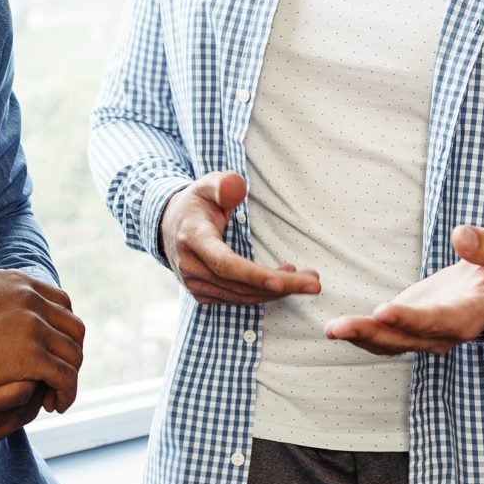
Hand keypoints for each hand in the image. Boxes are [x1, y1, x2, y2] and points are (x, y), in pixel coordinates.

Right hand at [0, 268, 84, 413]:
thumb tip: (5, 293)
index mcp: (18, 281)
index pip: (63, 303)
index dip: (65, 328)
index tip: (58, 348)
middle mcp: (30, 298)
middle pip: (74, 328)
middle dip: (72, 353)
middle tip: (62, 376)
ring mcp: (32, 326)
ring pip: (73, 355)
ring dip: (71, 378)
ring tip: (58, 396)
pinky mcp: (30, 356)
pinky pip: (63, 378)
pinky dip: (66, 393)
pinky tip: (56, 405)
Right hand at [159, 172, 318, 305]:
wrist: (169, 225)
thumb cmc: (197, 203)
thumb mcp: (207, 184)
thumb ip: (223, 184)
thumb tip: (237, 188)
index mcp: (193, 239)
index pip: (224, 263)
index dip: (253, 274)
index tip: (282, 280)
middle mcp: (191, 267)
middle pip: (240, 284)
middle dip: (280, 286)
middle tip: (314, 283)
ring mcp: (195, 284)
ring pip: (242, 296)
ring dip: (278, 291)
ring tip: (307, 279)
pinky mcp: (203, 294)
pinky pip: (238, 298)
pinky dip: (264, 293)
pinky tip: (284, 280)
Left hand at [323, 226, 483, 355]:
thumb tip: (461, 236)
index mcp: (470, 315)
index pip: (439, 321)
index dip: (412, 319)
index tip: (384, 311)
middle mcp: (445, 333)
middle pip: (406, 338)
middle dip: (372, 334)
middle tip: (339, 327)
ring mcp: (425, 333)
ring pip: (390, 342)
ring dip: (361, 337)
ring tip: (332, 329)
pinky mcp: (411, 325)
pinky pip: (384, 335)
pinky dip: (361, 333)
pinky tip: (336, 328)